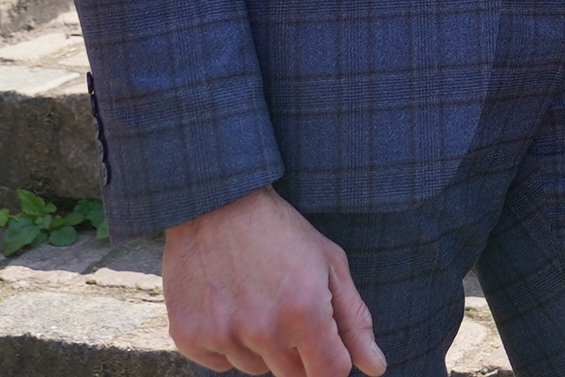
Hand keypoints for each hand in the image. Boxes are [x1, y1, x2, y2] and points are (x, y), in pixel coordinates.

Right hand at [162, 185, 386, 375]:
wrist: (216, 205)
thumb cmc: (281, 232)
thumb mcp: (329, 265)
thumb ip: (354, 322)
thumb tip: (375, 368)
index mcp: (304, 312)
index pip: (329, 373)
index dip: (332, 361)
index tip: (326, 343)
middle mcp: (263, 331)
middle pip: (293, 374)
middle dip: (297, 348)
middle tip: (285, 304)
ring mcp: (223, 336)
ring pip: (255, 368)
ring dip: (261, 346)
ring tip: (255, 298)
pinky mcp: (189, 337)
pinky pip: (220, 363)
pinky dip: (227, 343)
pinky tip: (228, 304)